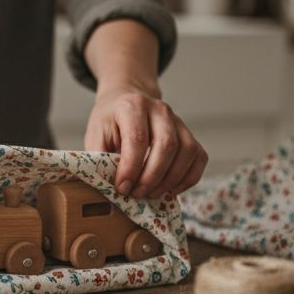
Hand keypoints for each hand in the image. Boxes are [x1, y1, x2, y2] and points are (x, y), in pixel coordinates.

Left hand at [84, 85, 207, 197]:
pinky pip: (199, 157)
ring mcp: (178, 120)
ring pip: (187, 151)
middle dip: (152, 177)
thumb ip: (100, 157)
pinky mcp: (188, 133)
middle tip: (137, 194)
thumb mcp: (95, 134)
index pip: (137, 139)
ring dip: (171, 180)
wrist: (127, 99)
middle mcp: (159, 109)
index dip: (131, 168)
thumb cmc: (110, 121)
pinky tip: (171, 189)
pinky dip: (188, 178)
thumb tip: (109, 186)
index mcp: (133, 106)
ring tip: (151, 194)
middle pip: (167, 145)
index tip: (122, 188)